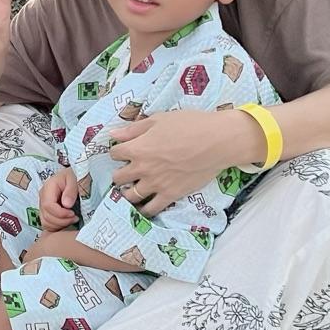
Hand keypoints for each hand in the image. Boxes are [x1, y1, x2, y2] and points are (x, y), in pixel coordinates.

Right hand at [39, 167, 78, 231]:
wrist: (73, 177)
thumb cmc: (74, 177)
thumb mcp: (75, 179)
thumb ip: (71, 190)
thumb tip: (66, 205)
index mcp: (48, 187)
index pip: (48, 206)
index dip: (61, 213)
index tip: (73, 213)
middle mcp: (42, 197)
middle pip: (46, 216)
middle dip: (62, 221)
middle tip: (75, 217)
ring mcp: (42, 205)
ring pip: (45, 223)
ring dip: (60, 225)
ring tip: (72, 219)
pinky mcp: (46, 212)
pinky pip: (47, 225)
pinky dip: (57, 227)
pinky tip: (67, 221)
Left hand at [108, 109, 259, 215]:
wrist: (216, 142)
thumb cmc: (189, 125)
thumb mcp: (158, 120)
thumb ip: (134, 129)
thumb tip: (113, 134)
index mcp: (138, 148)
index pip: (114, 154)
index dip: (118, 151)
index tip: (124, 151)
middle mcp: (142, 169)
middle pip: (118, 178)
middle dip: (120, 174)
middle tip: (127, 172)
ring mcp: (155, 184)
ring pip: (130, 196)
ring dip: (128, 193)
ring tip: (132, 190)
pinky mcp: (170, 195)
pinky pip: (151, 209)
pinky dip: (145, 210)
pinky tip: (144, 207)